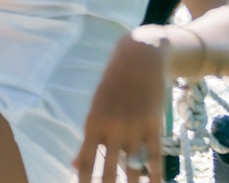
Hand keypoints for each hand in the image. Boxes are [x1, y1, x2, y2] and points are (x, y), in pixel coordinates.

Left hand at [75, 34, 167, 181]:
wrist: (139, 58)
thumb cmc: (113, 85)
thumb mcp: (96, 108)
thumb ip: (88, 140)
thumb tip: (73, 165)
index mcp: (93, 123)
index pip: (85, 161)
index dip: (83, 181)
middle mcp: (112, 128)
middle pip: (109, 170)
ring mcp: (134, 127)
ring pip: (133, 167)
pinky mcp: (154, 125)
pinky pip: (155, 158)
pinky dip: (155, 177)